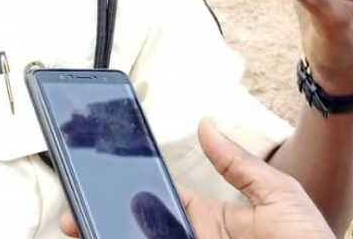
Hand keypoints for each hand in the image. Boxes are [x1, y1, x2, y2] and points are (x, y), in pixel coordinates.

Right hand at [59, 120, 334, 238]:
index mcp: (210, 220)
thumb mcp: (279, 197)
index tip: (99, 169)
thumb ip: (238, 164)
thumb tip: (206, 124)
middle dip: (101, 215)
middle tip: (73, 210)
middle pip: (136, 226)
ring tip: (79, 226)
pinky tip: (104, 235)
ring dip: (106, 231)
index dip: (126, 185)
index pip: (157, 198)